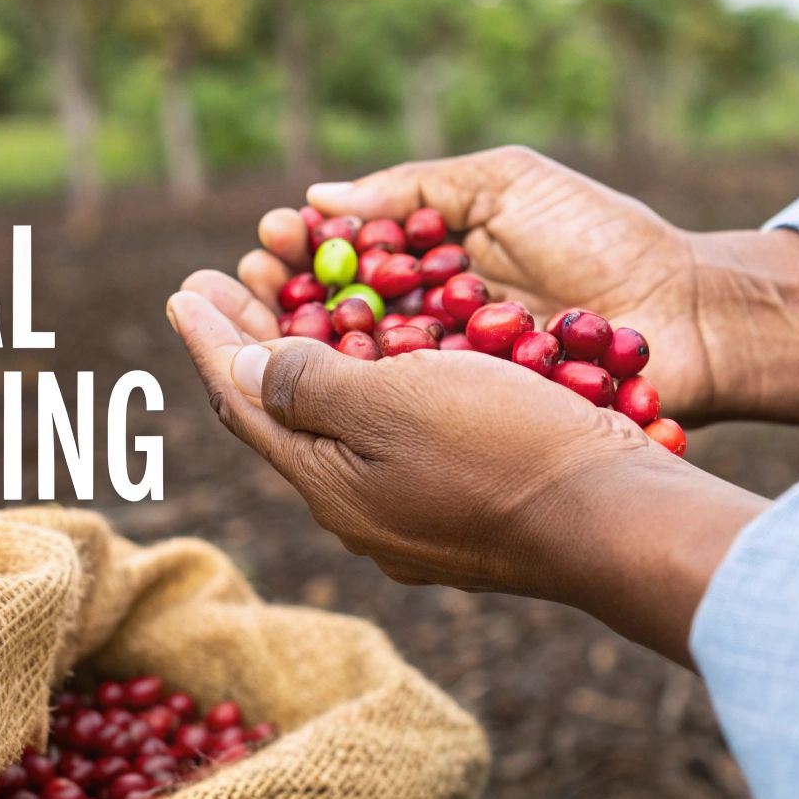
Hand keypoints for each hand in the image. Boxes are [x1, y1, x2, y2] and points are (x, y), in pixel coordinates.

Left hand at [165, 278, 768, 664]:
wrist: (615, 516)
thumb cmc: (504, 446)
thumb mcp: (392, 401)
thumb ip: (308, 382)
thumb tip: (241, 366)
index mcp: (328, 487)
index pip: (243, 403)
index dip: (211, 339)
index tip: (183, 286)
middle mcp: (358, 511)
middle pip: (283, 416)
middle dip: (247, 344)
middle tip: (222, 282)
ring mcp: (408, 516)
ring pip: (337, 426)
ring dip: (306, 359)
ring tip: (290, 305)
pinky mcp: (458, 507)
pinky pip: (386, 437)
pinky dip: (362, 384)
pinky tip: (376, 360)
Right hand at [232, 146, 718, 414]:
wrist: (690, 311)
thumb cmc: (604, 238)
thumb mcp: (506, 184)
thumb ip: (415, 188)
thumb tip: (321, 197)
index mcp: (429, 272)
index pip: (342, 265)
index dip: (298, 254)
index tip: (265, 236)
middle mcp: (428, 333)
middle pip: (334, 324)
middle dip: (280, 304)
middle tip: (240, 284)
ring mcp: (451, 387)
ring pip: (359, 377)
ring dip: (307, 355)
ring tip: (264, 329)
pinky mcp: (478, 429)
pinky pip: (411, 418)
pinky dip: (371, 398)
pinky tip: (333, 381)